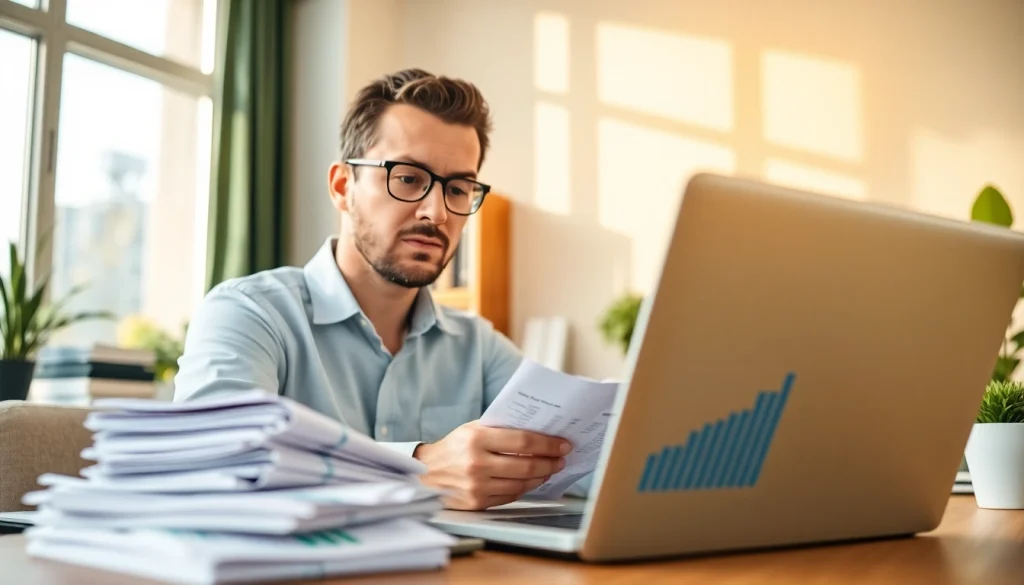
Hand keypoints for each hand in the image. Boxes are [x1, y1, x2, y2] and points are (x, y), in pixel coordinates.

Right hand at [413, 421, 570, 509]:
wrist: (426, 473)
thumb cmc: (454, 447)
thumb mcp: (472, 429)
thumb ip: (501, 429)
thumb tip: (537, 430)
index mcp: (476, 439)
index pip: (523, 442)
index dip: (548, 444)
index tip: (563, 444)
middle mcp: (477, 464)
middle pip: (526, 466)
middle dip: (550, 462)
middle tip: (561, 458)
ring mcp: (477, 486)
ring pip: (521, 484)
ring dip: (541, 477)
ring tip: (550, 469)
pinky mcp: (477, 503)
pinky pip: (510, 496)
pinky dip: (525, 488)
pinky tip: (532, 480)